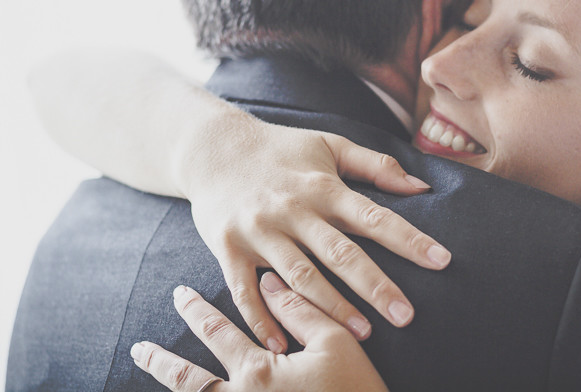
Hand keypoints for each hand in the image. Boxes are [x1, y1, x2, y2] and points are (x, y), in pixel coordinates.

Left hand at [131, 274, 388, 391]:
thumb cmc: (357, 390)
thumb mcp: (337, 342)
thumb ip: (301, 310)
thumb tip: (268, 281)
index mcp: (259, 371)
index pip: (217, 333)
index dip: (196, 311)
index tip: (179, 293)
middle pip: (188, 380)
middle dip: (162, 359)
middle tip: (140, 346)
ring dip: (167, 386)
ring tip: (148, 371)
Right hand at [178, 111, 450, 351]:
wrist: (213, 148)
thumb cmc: (282, 149)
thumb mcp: (330, 144)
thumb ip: (376, 165)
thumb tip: (421, 187)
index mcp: (323, 186)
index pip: (374, 216)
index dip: (409, 239)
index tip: (442, 260)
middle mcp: (293, 209)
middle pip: (340, 252)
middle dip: (375, 285)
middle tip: (407, 315)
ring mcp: (260, 231)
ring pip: (299, 275)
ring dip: (331, 307)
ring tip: (363, 333)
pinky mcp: (229, 248)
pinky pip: (244, 290)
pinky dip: (261, 318)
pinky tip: (281, 344)